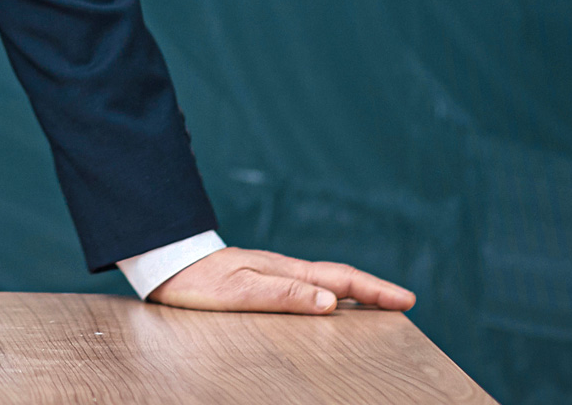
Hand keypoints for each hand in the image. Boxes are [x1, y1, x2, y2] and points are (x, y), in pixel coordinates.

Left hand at [149, 247, 414, 313]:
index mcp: (285, 271)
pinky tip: (324, 304)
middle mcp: (282, 269)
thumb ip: (284, 295)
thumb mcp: (240, 292)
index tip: (406, 300)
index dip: (374, 290)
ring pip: (322, 281)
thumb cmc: (198, 282)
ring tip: (376, 305)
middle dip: (373, 290)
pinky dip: (327, 294)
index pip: (340, 279)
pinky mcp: (257, 280)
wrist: (166, 266)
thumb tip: (331, 302)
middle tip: (403, 303)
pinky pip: (304, 286)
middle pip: (337, 277)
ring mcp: (270, 273)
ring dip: (353, 291)